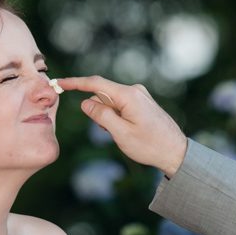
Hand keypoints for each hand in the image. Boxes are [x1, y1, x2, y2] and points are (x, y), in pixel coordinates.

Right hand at [56, 76, 187, 176]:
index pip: (95, 83)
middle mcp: (135, 90)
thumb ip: (101, 116)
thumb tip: (85, 102)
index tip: (59, 82)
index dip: (75, 83)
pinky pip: (120, 105)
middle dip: (98, 112)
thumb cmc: (150, 145)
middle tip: (110, 132)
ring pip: (111, 102)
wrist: (176, 152)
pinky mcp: (142, 102)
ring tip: (125, 134)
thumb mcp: (121, 133)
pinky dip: (117, 117)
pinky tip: (129, 131)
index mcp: (128, 95)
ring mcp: (140, 95)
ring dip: (109, 117)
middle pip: (102, 95)